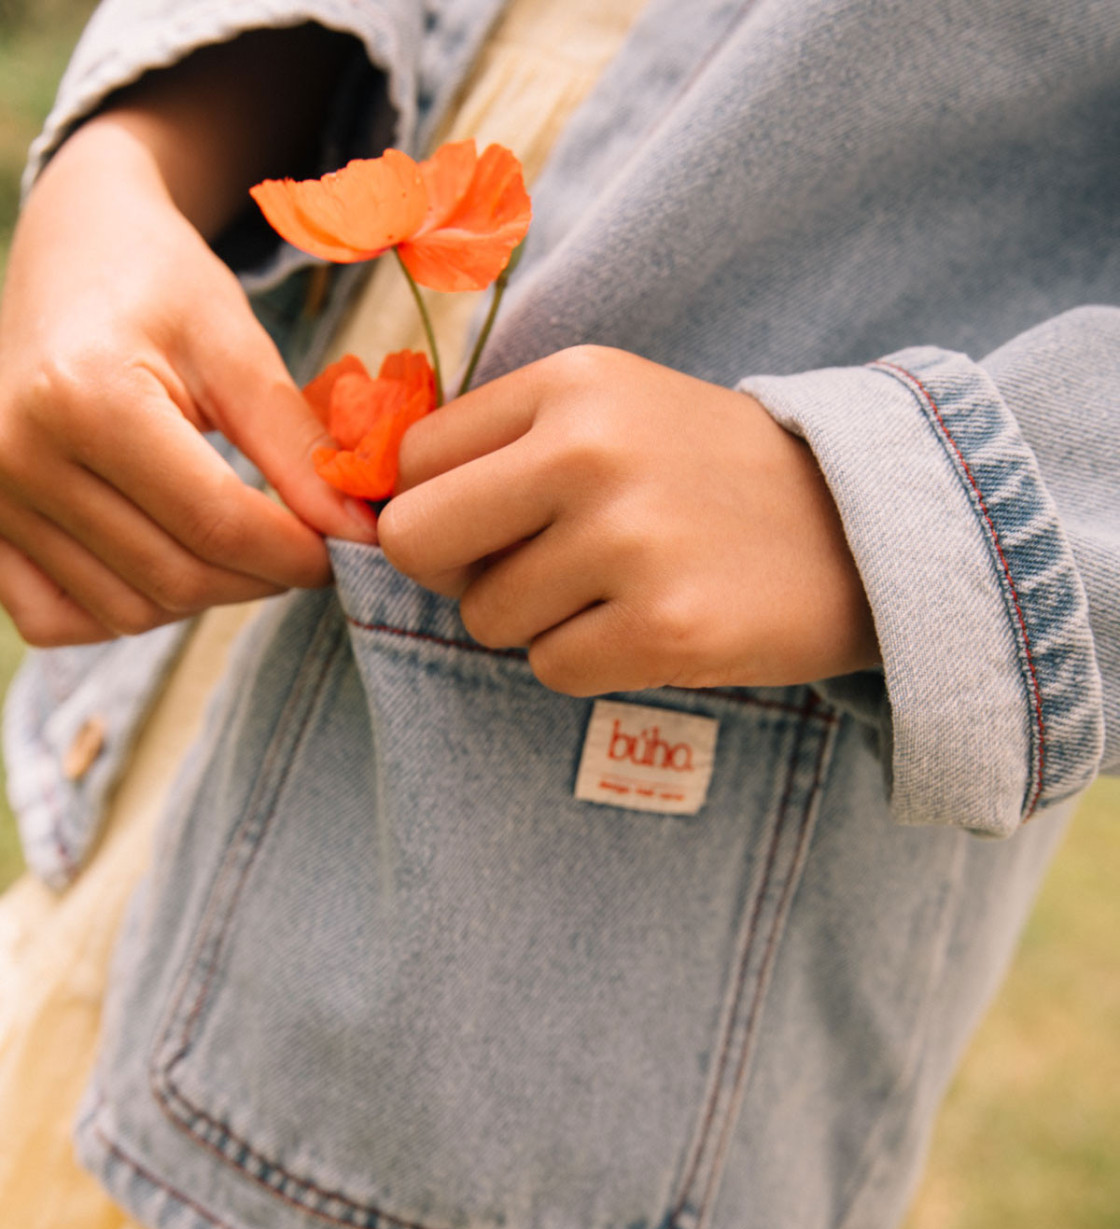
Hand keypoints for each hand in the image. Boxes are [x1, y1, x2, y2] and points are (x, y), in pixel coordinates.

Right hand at [0, 114, 376, 646]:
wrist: (70, 253)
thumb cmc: (159, 286)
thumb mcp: (236, 347)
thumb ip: (297, 446)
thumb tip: (358, 533)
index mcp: (82, 397)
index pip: (216, 522)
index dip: (298, 552)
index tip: (348, 546)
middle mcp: (17, 455)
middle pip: (175, 576)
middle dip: (262, 577)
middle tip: (306, 546)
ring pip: (128, 610)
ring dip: (205, 595)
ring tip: (242, 542)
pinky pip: (62, 619)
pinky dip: (127, 608)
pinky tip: (167, 557)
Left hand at [379, 346, 878, 695]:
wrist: (862, 527)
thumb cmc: (712, 477)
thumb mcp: (614, 412)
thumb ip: (503, 445)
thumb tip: (382, 509)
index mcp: (571, 384)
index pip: (416, 461)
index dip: (436, 508)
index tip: (487, 528)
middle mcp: (590, 451)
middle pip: (416, 541)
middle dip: (457, 573)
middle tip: (529, 572)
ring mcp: (630, 541)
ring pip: (487, 617)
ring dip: (537, 621)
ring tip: (618, 590)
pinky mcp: (666, 628)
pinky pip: (551, 669)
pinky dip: (588, 661)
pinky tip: (650, 625)